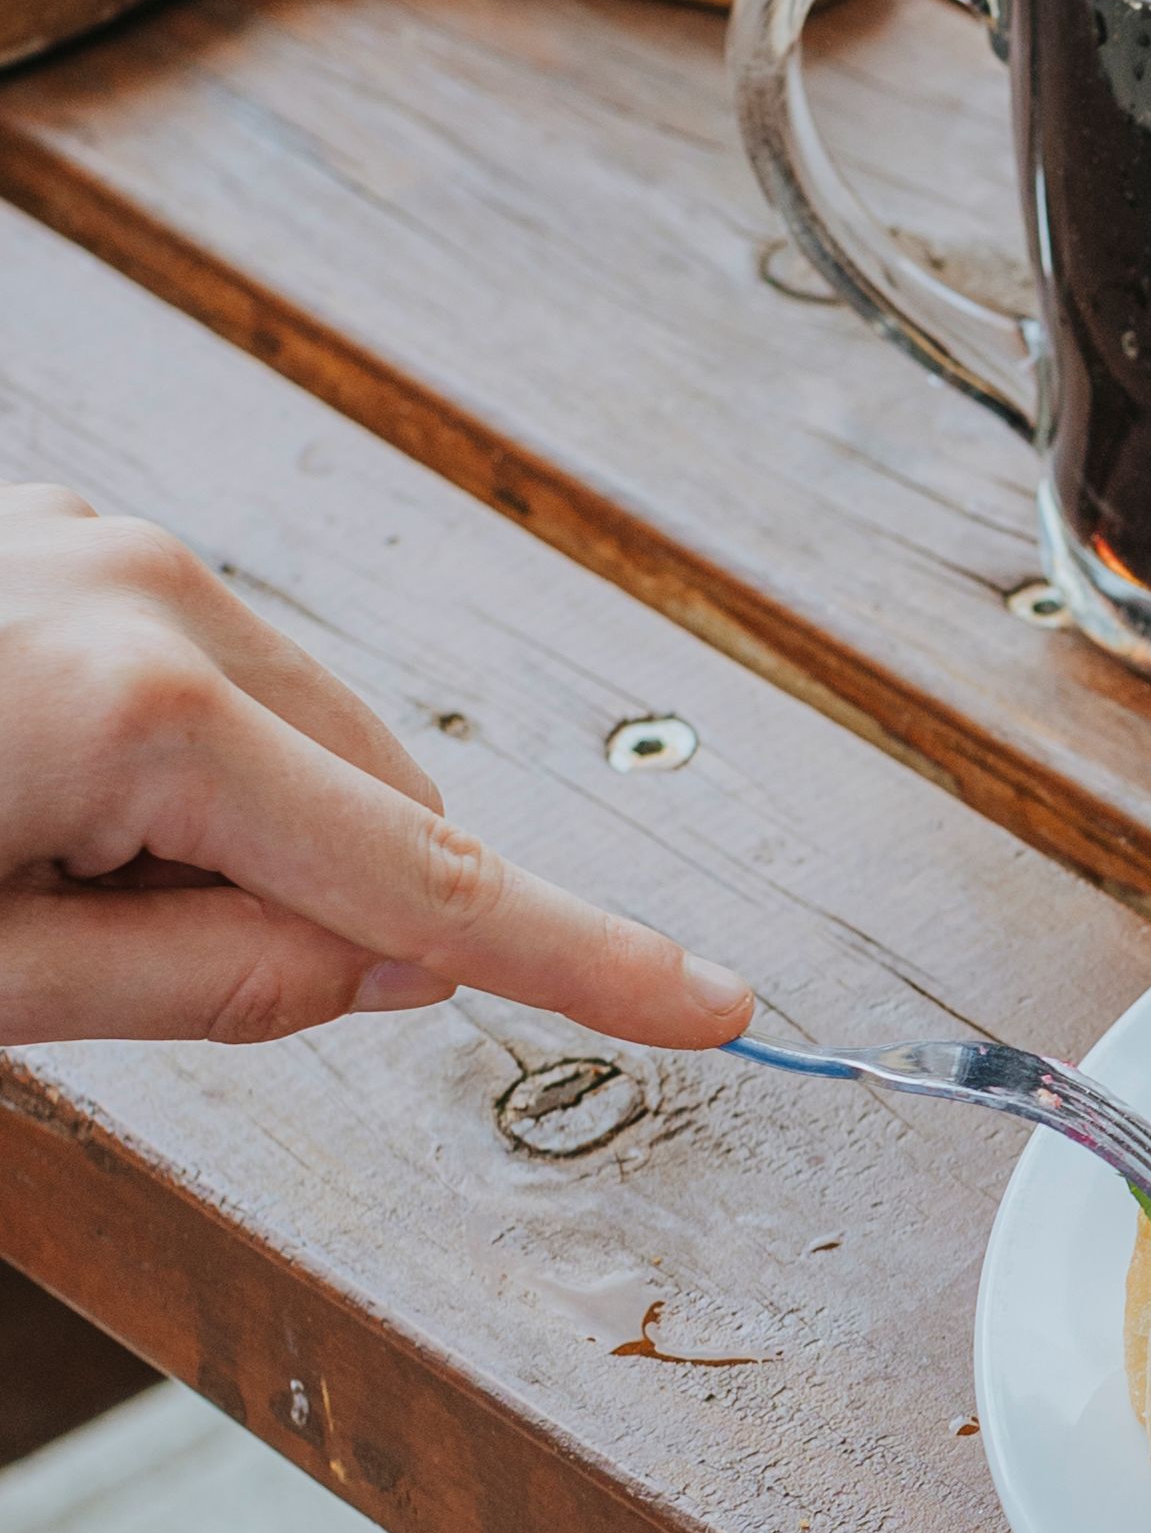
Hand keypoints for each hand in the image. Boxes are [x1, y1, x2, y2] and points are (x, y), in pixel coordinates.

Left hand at [0, 490, 755, 1053]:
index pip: (421, 877)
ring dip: (208, 829)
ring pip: (282, 740)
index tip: (701, 999)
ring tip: (27, 856)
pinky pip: (192, 674)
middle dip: (295, 901)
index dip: (577, 958)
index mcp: (135, 708)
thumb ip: (199, 982)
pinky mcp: (56, 533)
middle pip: (362, 804)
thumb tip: (371, 971)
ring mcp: (94, 540)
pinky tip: (22, 785)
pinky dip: (150, 762)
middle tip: (96, 951)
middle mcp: (140, 590)